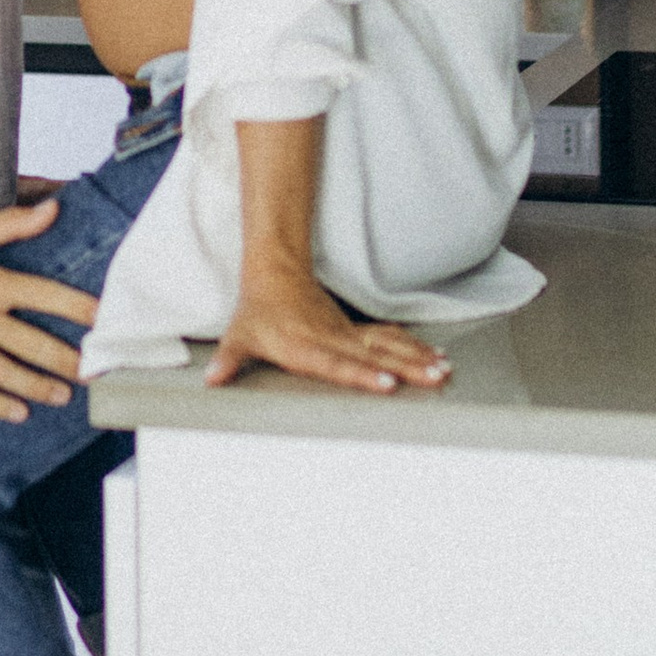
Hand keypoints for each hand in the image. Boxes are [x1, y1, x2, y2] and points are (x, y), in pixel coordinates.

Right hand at [0, 201, 102, 419]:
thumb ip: (11, 224)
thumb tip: (54, 210)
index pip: (45, 295)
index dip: (78, 308)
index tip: (107, 321)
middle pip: (32, 344)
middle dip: (68, 361)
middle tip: (95, 373)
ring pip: (6, 373)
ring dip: (38, 387)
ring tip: (64, 395)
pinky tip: (18, 413)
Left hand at [204, 271, 450, 396]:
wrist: (276, 273)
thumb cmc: (258, 310)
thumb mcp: (239, 334)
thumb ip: (229, 359)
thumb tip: (212, 378)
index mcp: (306, 345)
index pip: (338, 363)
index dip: (363, 374)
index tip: (388, 383)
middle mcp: (332, 339)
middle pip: (375, 355)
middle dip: (407, 368)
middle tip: (434, 379)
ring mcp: (348, 333)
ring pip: (389, 345)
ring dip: (417, 358)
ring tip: (443, 371)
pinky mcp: (356, 330)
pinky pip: (390, 338)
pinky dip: (414, 347)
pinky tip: (435, 357)